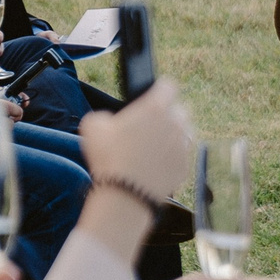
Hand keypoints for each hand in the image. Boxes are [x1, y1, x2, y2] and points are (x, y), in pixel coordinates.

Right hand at [79, 79, 193, 202]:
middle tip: (149, 126)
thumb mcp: (93, 126)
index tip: (151, 97)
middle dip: (168, 113)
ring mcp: (184, 145)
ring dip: (174, 134)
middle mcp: (176, 122)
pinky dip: (173, 157)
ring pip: (185, 132)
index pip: (168, 85)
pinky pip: (183, 155)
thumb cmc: (108, 157)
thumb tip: (108, 121)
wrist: (125, 194)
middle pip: (179, 109)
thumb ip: (104, 115)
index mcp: (156, 107)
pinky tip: (157, 164)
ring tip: (154, 145)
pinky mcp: (186, 166)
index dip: (158, 90)